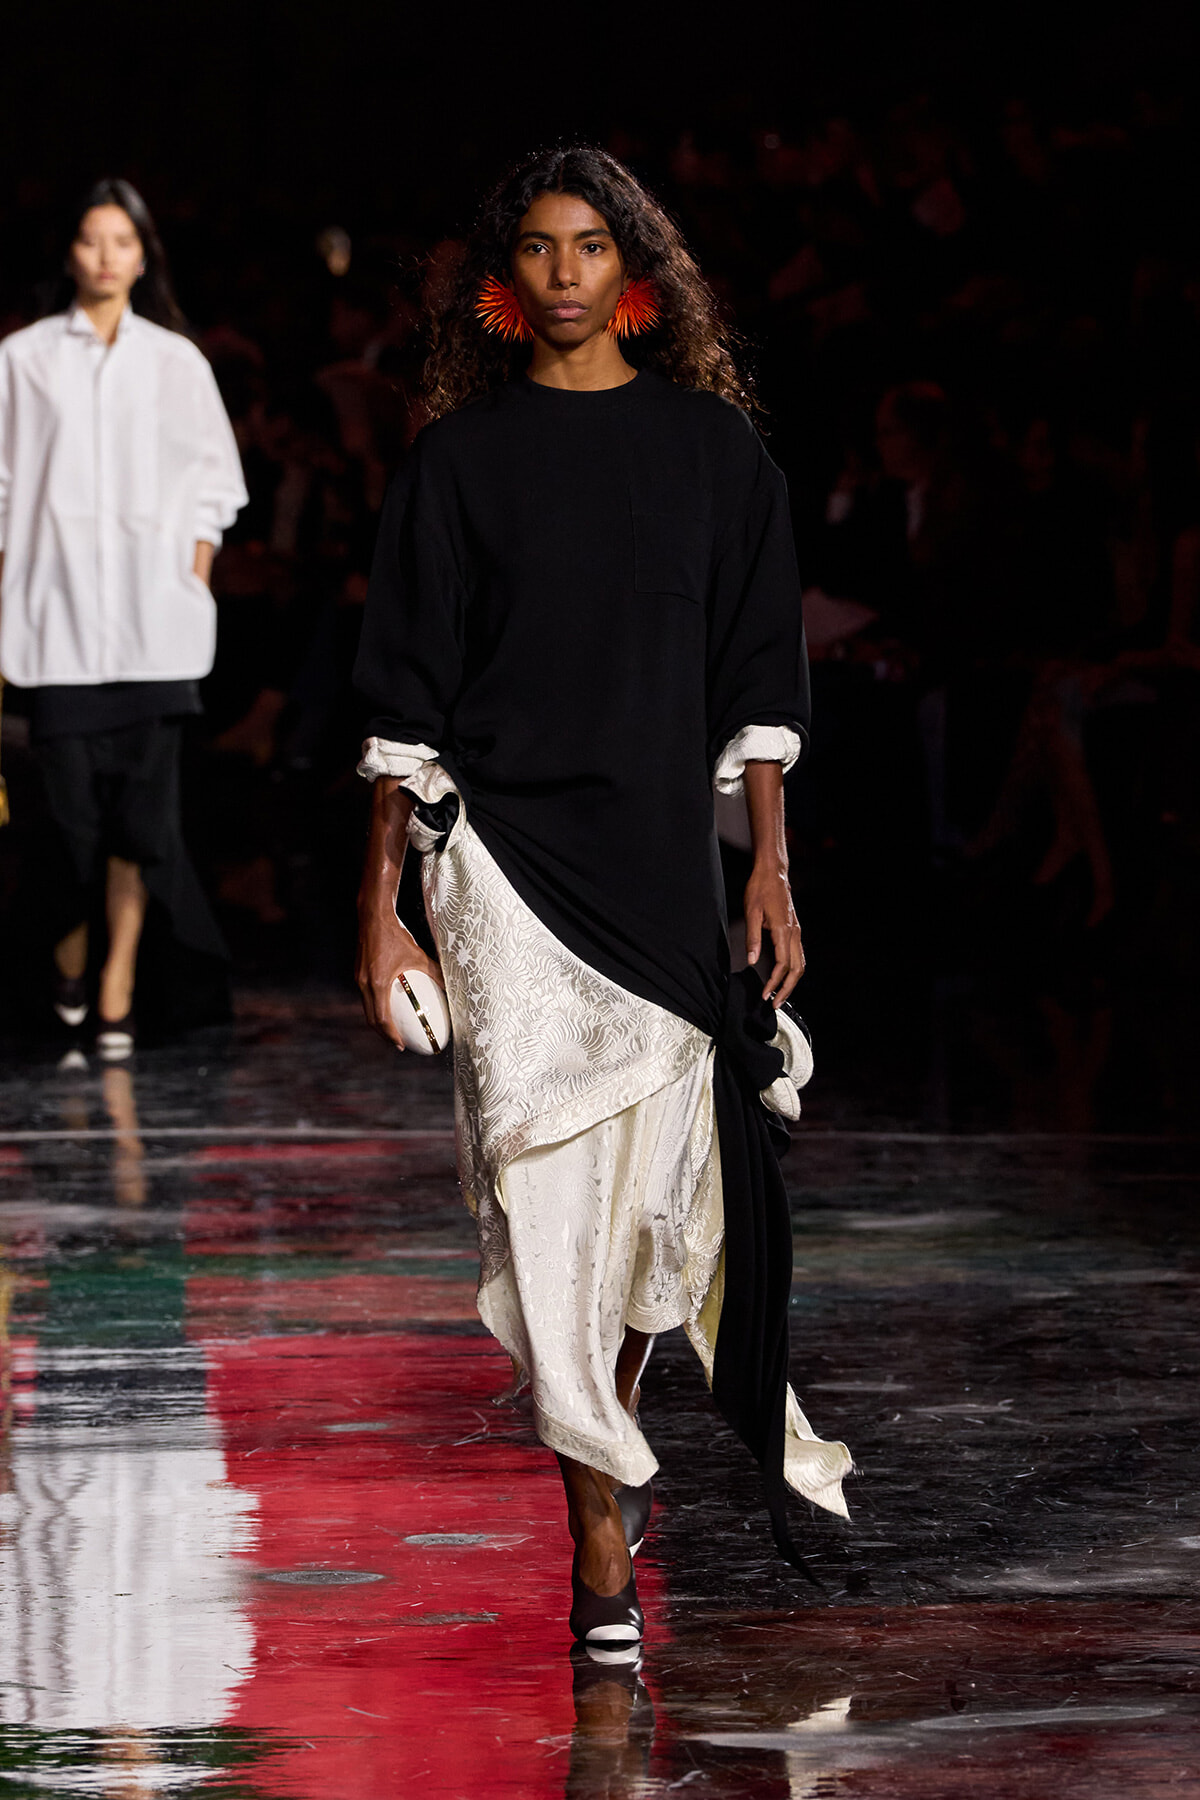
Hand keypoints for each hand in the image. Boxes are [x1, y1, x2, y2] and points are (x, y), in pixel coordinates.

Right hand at [356, 907, 444, 1048]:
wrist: (373, 916)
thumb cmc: (397, 935)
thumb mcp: (418, 955)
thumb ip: (434, 972)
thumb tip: (450, 987)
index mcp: (377, 983)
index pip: (382, 1019)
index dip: (391, 1035)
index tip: (401, 1045)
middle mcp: (364, 984)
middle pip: (371, 1018)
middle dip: (383, 1034)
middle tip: (398, 1043)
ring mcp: (358, 979)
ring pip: (367, 1008)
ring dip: (378, 1021)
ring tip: (392, 1028)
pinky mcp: (358, 973)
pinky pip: (366, 996)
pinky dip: (376, 1005)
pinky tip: (388, 1004)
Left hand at [744, 864, 804, 1006]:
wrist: (773, 872)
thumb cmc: (760, 889)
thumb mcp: (751, 912)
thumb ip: (752, 938)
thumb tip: (752, 961)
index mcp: (783, 930)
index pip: (782, 965)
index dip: (773, 983)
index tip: (765, 994)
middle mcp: (794, 933)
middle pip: (797, 969)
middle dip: (787, 989)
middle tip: (775, 1003)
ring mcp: (796, 931)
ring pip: (801, 963)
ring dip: (792, 982)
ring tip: (779, 994)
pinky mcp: (795, 929)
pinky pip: (798, 955)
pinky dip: (793, 970)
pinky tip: (783, 977)